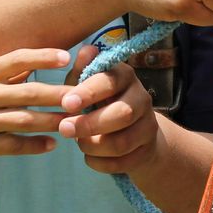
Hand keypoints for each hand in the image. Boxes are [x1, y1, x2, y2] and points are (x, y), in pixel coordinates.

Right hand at [0, 48, 70, 164]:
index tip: (66, 56)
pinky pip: (12, 145)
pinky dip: (34, 145)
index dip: (44, 56)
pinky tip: (51, 144)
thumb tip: (24, 68)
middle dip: (61, 93)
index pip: (17, 59)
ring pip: (27, 119)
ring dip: (54, 120)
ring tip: (77, 121)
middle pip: (30, 91)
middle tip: (86, 93)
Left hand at [56, 46, 158, 173]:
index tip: (66, 103)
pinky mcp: (147, 150)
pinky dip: (100, 163)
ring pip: (121, 142)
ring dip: (93, 146)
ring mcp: (148, 126)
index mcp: (125, 76)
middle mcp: (142, 98)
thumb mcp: (87, 82)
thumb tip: (85, 50)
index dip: (88, 93)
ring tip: (78, 143)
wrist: (132, 129)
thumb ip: (83, 69)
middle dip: (90, 124)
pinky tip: (89, 157)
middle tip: (64, 129)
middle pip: (122, 115)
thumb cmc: (99, 99)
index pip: (110, 82)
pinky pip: (122, 162)